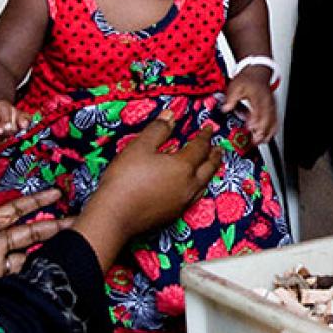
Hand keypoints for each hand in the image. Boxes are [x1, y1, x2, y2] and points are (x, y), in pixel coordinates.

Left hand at [0, 189, 64, 279]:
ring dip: (51, 249)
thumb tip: (4, 217)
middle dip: (55, 225)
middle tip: (79, 221)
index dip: (36, 202)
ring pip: (31, 255)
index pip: (15, 210)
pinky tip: (51, 268)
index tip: (56, 193)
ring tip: (73, 243)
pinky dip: (37, 272)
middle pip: (31, 232)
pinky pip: (21, 278)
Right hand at [82, 110, 226, 244]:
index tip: (209, 129)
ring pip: (204, 185)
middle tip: (219, 149)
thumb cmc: (125, 181)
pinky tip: (191, 188)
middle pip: (208, 168)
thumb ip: (158, 130)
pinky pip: (194, 198)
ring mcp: (183, 203)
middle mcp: (188, 186)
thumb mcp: (140, 147)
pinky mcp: (174, 215)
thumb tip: (170, 116)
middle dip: (214, 156)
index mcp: (183, 167)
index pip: (200, 147)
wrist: (114, 216)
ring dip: (209, 173)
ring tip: (209, 167)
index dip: (205, 136)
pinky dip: (198, 188)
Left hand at [222, 69, 279, 144]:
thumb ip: (231, 98)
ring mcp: (272, 106)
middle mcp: (268, 102)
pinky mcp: (273, 108)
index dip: (256, 121)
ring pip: (274, 122)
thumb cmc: (248, 79)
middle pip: (269, 120)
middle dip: (262, 132)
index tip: (250, 128)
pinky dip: (271, 130)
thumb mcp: (235, 86)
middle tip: (255, 141)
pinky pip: (275, 121)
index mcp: (259, 97)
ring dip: (268, 133)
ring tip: (260, 142)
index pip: (259, 111)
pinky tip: (266, 136)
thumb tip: (225, 108)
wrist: (257, 72)